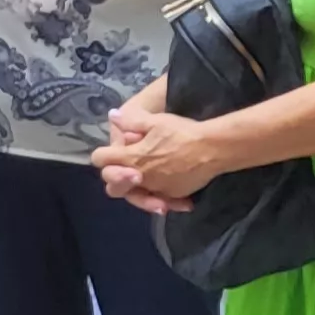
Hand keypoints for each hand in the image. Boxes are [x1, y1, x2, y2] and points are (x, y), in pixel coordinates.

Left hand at [92, 106, 220, 206]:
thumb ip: (131, 121)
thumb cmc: (182, 132)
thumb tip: (112, 116)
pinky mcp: (173, 194)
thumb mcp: (156, 121)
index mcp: (130, 158)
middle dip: (116, 178)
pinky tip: (169, 191)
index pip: (101, 159)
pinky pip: (161, 198)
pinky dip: (162, 196)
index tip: (112, 152)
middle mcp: (138, 177)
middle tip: (128, 170)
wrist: (213, 149)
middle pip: (113, 187)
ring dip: (139, 191)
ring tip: (148, 183)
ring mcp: (155, 188)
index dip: (103, 155)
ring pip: (137, 196)